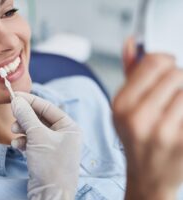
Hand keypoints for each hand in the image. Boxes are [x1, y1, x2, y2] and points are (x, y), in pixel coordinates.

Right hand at [11, 92, 81, 199]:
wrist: (50, 196)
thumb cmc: (51, 165)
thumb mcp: (38, 137)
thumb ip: (26, 116)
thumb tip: (16, 100)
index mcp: (69, 127)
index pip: (48, 107)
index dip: (31, 100)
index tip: (15, 95)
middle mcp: (63, 135)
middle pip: (39, 118)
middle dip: (25, 117)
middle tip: (13, 116)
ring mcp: (53, 146)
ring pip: (33, 130)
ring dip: (22, 129)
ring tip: (14, 132)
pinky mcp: (43, 156)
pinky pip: (31, 142)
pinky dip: (23, 141)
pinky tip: (17, 146)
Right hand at [113, 38, 182, 199]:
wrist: (149, 176)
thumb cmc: (137, 138)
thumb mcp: (125, 106)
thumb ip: (131, 72)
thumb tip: (132, 42)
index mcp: (121, 105)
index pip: (154, 62)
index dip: (165, 61)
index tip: (167, 68)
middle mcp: (139, 118)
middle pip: (176, 73)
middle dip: (177, 80)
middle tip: (171, 95)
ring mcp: (164, 132)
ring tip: (176, 111)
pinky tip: (180, 120)